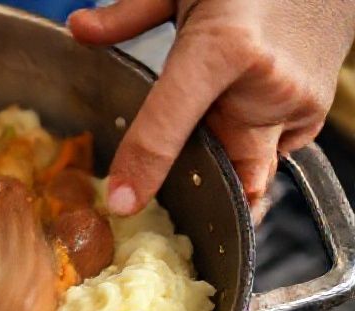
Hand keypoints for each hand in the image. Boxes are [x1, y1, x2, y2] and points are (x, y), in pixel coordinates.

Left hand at [68, 0, 354, 220]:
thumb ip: (131, 13)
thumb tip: (79, 28)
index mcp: (224, 47)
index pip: (172, 120)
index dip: (145, 165)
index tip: (122, 201)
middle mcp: (268, 83)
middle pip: (228, 174)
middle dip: (200, 198)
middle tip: (164, 208)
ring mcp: (299, 101)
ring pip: (253, 170)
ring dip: (223, 175)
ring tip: (195, 163)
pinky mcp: (315, 109)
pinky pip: (273, 151)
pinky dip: (245, 152)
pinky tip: (226, 132)